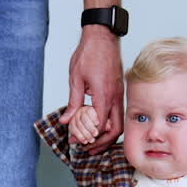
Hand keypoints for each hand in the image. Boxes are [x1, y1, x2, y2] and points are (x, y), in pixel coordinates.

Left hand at [61, 27, 123, 153]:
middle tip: (89, 150)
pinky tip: (101, 126)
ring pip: (120, 123)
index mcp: (104, 95)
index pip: (100, 126)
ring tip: (94, 142)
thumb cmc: (90, 53)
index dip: (89, 138)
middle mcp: (116, 96)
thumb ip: (73, 102)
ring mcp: (120, 94)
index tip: (77, 141)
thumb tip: (66, 120)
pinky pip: (119, 113)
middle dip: (103, 143)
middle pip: (115, 129)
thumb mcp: (75, 78)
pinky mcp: (120, 90)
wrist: (102, 36)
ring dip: (108, 135)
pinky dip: (111, 124)